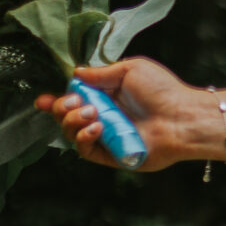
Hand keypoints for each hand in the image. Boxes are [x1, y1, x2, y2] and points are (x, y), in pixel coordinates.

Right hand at [35, 56, 204, 171]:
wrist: (183, 117)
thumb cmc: (163, 91)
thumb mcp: (130, 70)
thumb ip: (101, 74)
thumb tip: (76, 74)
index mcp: (107, 97)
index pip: (73, 100)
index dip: (55, 101)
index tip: (42, 99)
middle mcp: (104, 118)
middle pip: (66, 118)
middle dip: (60, 109)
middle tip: (73, 102)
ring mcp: (107, 137)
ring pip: (71, 134)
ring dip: (72, 122)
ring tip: (91, 113)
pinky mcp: (111, 155)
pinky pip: (85, 150)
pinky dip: (84, 138)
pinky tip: (96, 127)